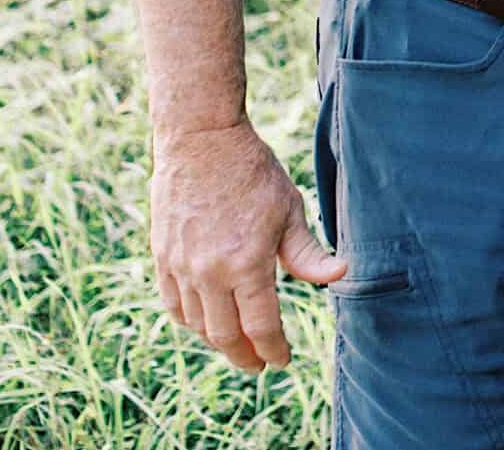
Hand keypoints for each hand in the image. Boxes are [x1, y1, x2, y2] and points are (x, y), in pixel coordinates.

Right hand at [150, 120, 346, 370]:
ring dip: (218, 340)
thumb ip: (308, 254)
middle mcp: (209, 273)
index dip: (274, 350)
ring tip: (236, 342)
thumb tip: (341, 275)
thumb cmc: (253, 173)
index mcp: (246, 264)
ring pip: (197, 325)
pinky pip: (173, 305)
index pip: (261, 327)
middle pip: (226, 336)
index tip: (282, 360)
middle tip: (259, 362)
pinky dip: (190, 321)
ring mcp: (180, 267)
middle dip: (245, 355)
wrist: (201, 142)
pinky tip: (205, 322)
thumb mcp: (289, 211)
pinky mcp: (162, 257)